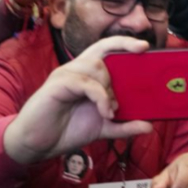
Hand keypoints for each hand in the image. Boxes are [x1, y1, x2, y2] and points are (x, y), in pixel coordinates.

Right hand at [2, 36, 153, 163]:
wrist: (38, 144)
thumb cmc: (66, 130)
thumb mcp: (103, 128)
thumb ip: (124, 126)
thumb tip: (149, 126)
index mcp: (88, 75)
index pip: (106, 49)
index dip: (124, 43)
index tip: (144, 46)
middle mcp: (77, 69)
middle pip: (102, 49)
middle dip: (122, 54)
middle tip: (136, 70)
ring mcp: (66, 74)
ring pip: (96, 66)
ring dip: (110, 88)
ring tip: (111, 110)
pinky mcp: (57, 84)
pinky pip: (85, 83)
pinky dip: (100, 97)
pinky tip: (104, 112)